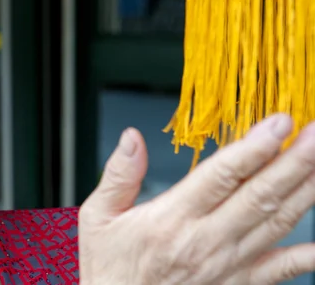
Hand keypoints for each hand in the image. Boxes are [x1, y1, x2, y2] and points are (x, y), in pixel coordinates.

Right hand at [78, 114, 314, 284]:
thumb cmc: (109, 266)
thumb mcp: (98, 217)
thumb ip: (118, 175)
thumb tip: (132, 137)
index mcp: (171, 218)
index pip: (221, 176)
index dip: (253, 148)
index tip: (279, 122)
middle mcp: (205, 241)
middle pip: (259, 196)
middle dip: (293, 162)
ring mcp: (228, 265)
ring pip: (276, 223)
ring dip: (305, 192)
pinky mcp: (239, 283)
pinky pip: (283, 269)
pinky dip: (309, 255)